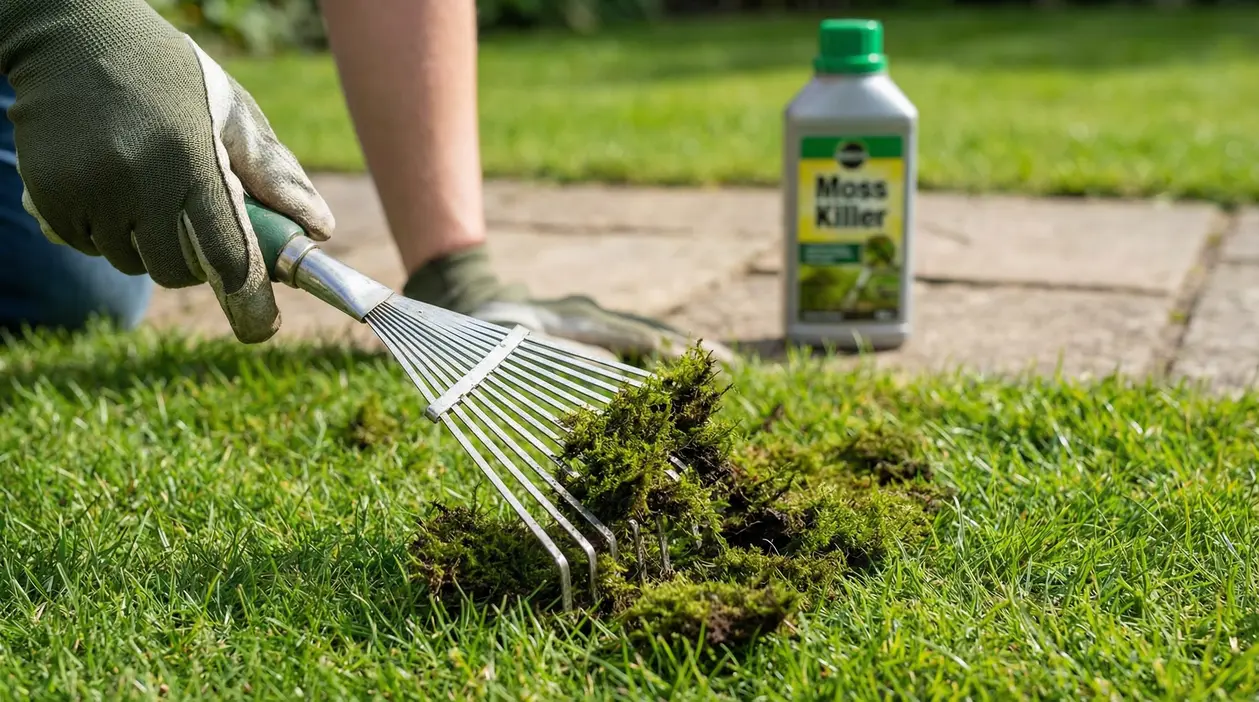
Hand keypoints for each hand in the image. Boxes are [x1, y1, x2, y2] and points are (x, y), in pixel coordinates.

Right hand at [0, 0, 333, 342]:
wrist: (76, 38)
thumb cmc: (171, 79)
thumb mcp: (232, 113)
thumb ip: (275, 174)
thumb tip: (320, 228)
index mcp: (195, 162)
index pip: (229, 254)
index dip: (249, 298)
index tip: (262, 326)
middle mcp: (139, 182)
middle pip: (177, 271)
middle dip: (195, 261)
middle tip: (193, 222)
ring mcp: (89, 191)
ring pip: (132, 262)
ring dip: (147, 243)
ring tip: (148, 187)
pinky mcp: (50, 196)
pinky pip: (89, 246)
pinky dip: (106, 231)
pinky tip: (110, 183)